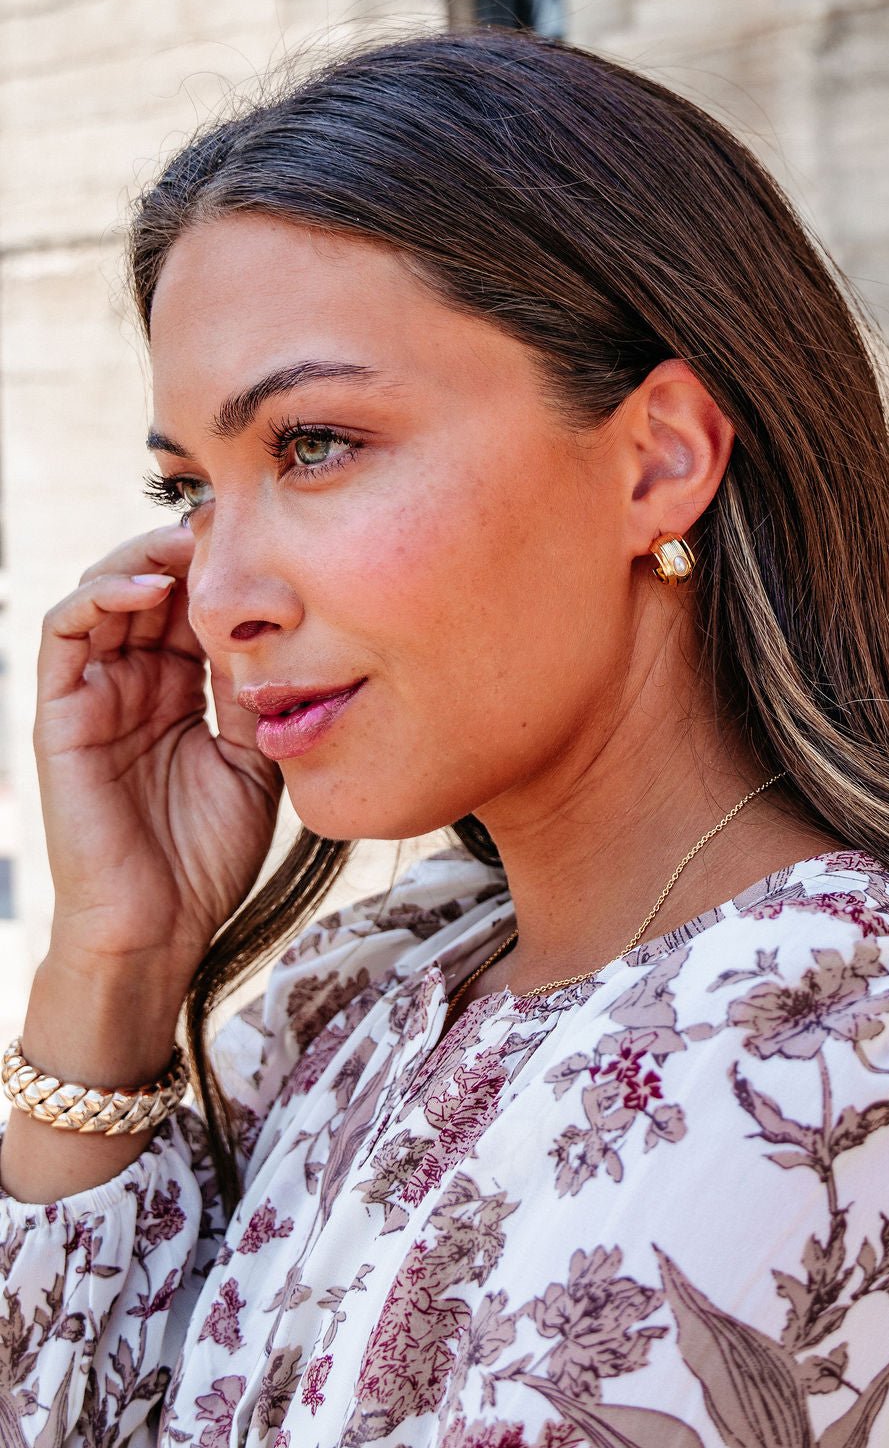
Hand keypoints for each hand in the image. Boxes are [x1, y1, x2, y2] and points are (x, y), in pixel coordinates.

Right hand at [33, 524, 282, 1003]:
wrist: (160, 929)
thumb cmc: (206, 858)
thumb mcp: (250, 761)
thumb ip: (249, 694)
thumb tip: (269, 621)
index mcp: (178, 691)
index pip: (194, 608)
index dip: (224, 571)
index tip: (271, 537)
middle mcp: (132, 682)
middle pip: (150, 587)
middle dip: (187, 549)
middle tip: (231, 518)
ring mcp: (91, 693)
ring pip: (104, 592)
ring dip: (145, 557)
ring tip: (190, 541)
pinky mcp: (58, 711)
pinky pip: (64, 631)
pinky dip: (101, 595)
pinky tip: (152, 588)